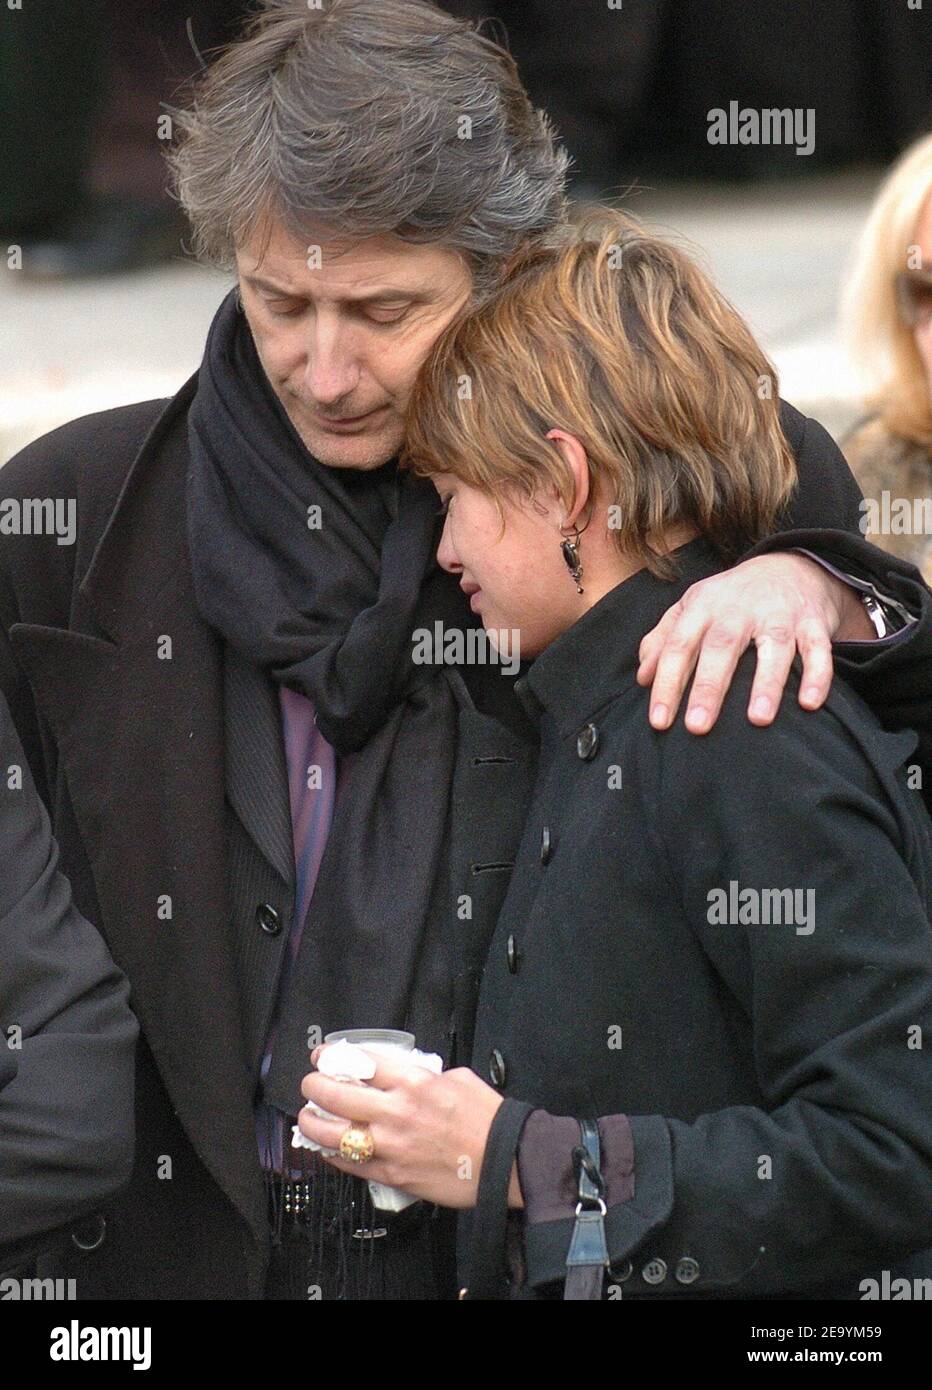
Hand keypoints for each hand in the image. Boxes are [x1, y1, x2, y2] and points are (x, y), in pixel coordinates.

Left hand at [298, 1046, 521, 1209]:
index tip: (322, 1056)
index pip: (360, 1062)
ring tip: (307, 1117)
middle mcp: (396, 1111)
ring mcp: (391, 1146)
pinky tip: (326, 1148)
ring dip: (313, 1123)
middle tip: (310, 1084)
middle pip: (337, 1095)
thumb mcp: (457, 1078)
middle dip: (314, 1087)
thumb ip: (424, 1075)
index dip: (332, 1057)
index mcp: (413, 1081)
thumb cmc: (487, 1118)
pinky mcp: (392, 1175)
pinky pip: (351, 1165)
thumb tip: (404, 1076)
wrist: (505, 1159)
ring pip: (334, 1134)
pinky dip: (333, 1155)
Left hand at [636, 552, 864, 733]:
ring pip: (774, 646)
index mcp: (703, 606)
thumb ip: (662, 640)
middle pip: (722, 646)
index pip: (678, 646)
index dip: (666, 683)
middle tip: (697, 726)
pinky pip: (818, 648)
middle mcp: (739, 608)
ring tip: (758, 719)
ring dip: (767, 683)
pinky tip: (809, 704)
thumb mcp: (691, 610)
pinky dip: (817, 675)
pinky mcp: (813, 622)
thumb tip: (642, 677)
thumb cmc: (729, 601)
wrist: (788, 567)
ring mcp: (779, 614)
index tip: (659, 721)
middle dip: (709, 687)